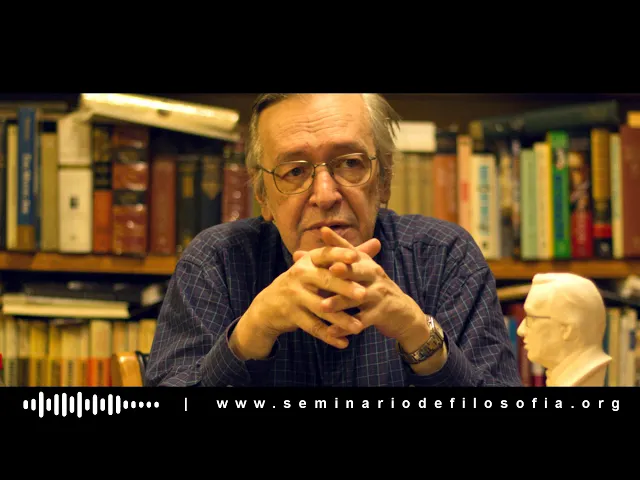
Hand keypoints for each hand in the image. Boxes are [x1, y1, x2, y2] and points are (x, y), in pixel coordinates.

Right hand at [229, 234, 370, 359]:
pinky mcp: (291, 315)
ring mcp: (293, 296)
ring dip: (340, 319)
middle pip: (324, 280)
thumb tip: (378, 243)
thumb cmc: (303, 283)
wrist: (268, 306)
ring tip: (359, 328)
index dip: (339, 255)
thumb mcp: (319, 266)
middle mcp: (299, 275)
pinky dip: (329, 336)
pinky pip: (313, 327)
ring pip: (320, 308)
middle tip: (363, 294)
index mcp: (308, 261)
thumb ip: (349, 257)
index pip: (325, 255)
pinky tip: (344, 343)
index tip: (356, 257)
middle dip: (344, 288)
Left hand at [295, 228, 427, 346]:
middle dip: (343, 270)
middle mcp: (374, 274)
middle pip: (357, 271)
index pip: (349, 250)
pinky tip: (332, 333)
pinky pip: (362, 321)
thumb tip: (297, 254)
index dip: (337, 241)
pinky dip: (346, 328)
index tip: (322, 232)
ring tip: (323, 307)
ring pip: (357, 297)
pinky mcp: (382, 314)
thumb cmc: (374, 290)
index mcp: (366, 263)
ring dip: (340, 302)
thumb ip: (331, 263)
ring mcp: (379, 294)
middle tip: (329, 270)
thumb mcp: (358, 273)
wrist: (403, 314)